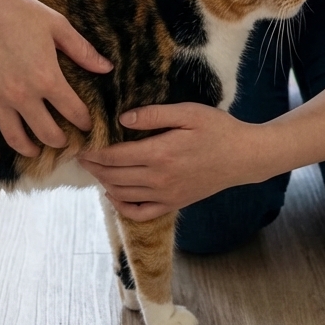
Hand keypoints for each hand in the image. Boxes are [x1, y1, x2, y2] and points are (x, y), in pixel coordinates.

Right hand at [0, 0, 112, 161]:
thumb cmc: (20, 10)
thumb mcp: (58, 26)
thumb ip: (82, 51)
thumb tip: (107, 69)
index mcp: (47, 78)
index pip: (73, 112)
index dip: (84, 122)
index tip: (87, 126)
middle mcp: (22, 95)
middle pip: (46, 133)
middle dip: (60, 141)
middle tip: (64, 141)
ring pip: (15, 139)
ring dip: (29, 148)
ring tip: (36, 148)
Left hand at [79, 103, 267, 220]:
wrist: (244, 157)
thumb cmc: (218, 129)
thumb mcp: (188, 113)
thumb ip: (154, 114)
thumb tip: (123, 119)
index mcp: (160, 153)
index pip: (114, 156)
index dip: (94, 152)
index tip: (81, 144)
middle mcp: (159, 179)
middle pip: (113, 176)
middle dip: (93, 166)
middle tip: (81, 155)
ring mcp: (166, 195)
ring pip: (122, 194)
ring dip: (103, 182)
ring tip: (94, 169)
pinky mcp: (174, 204)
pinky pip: (140, 212)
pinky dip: (121, 205)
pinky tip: (114, 193)